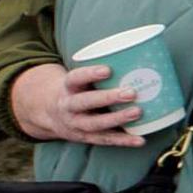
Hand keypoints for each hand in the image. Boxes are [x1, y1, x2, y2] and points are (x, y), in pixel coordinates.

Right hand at [10, 59, 142, 146]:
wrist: (49, 114)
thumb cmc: (78, 89)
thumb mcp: (79, 78)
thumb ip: (101, 70)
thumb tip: (143, 51)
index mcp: (68, 87)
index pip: (75, 78)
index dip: (90, 73)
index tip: (108, 70)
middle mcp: (69, 106)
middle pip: (86, 102)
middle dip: (108, 98)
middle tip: (131, 92)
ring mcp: (76, 124)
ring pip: (95, 124)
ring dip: (117, 119)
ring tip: (138, 112)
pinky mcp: (85, 137)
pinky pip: (105, 140)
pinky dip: (123, 141)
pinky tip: (140, 140)